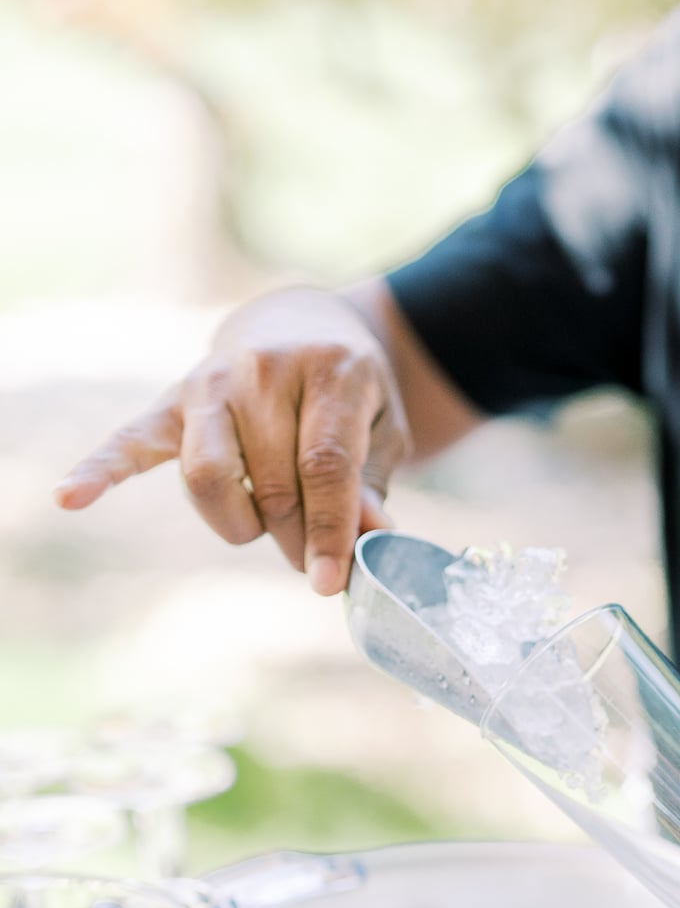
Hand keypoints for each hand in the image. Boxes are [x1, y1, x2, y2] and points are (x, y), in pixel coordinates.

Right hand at [53, 288, 411, 594]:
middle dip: (294, 537)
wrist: (300, 325)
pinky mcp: (171, 401)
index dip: (328, 530)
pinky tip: (70, 497)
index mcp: (330, 371)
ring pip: (208, 477)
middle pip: (271, 483)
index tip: (332, 582)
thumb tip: (371, 544)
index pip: (324, 465)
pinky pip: (129, 440)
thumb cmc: (349, 392)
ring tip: (264, 527)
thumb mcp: (382, 429)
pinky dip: (99, 470)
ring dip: (239, 523)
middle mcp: (264, 371)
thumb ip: (373, 485)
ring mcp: (210, 384)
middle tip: (310, 555)